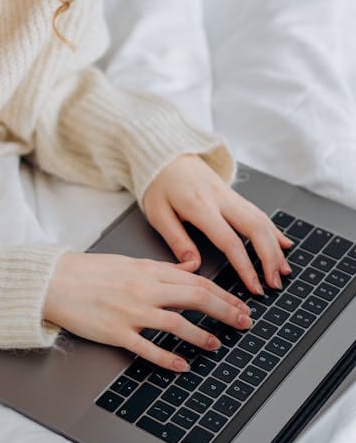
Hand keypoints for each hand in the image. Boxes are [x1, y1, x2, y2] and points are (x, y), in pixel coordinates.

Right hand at [43, 251, 252, 370]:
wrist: (56, 281)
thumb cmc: (90, 272)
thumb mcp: (129, 263)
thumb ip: (160, 270)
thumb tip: (189, 270)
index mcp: (148, 270)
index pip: (196, 281)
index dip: (223, 294)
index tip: (240, 304)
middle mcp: (143, 289)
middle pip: (194, 298)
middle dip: (224, 311)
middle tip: (244, 322)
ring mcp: (130, 311)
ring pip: (176, 323)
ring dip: (201, 335)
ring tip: (217, 344)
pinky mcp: (116, 332)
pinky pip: (147, 348)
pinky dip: (168, 357)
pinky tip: (182, 365)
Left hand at [142, 154, 293, 295]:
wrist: (166, 155)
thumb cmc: (159, 184)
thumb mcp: (158, 214)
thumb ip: (176, 240)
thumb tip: (194, 265)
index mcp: (200, 207)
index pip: (230, 241)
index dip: (245, 266)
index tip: (255, 287)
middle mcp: (221, 200)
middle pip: (255, 228)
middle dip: (270, 258)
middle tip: (275, 283)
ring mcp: (230, 196)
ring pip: (261, 220)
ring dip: (276, 246)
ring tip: (283, 270)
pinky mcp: (234, 195)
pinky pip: (258, 212)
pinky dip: (274, 229)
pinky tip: (284, 243)